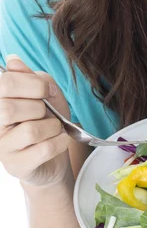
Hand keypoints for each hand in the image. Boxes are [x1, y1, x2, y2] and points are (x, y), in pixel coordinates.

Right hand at [0, 55, 71, 187]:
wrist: (54, 156)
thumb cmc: (47, 120)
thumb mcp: (46, 93)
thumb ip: (32, 77)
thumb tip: (13, 60)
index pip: (4, 83)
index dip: (33, 84)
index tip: (46, 90)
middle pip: (9, 109)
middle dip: (39, 107)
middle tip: (46, 113)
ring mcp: (2, 148)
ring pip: (30, 131)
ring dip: (52, 126)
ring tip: (53, 128)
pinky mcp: (16, 166)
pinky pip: (43, 149)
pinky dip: (60, 142)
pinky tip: (59, 140)